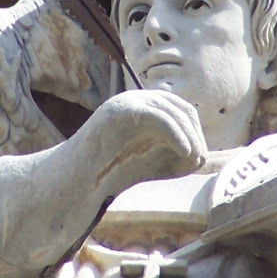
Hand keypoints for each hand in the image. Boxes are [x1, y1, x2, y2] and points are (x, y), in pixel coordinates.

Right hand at [85, 89, 206, 190]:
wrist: (76, 178)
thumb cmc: (113, 172)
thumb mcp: (152, 160)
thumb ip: (175, 153)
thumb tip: (200, 155)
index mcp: (143, 106)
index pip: (180, 109)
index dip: (194, 131)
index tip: (197, 157)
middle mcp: (136, 99)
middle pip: (180, 108)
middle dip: (194, 134)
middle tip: (197, 159)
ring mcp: (126, 102)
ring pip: (172, 112)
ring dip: (189, 137)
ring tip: (192, 159)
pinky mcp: (120, 112)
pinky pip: (158, 117)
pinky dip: (177, 134)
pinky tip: (185, 153)